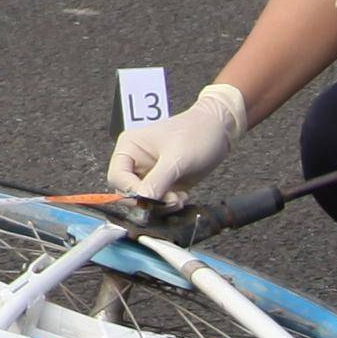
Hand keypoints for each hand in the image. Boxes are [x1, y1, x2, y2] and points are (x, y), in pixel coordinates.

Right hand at [107, 79, 245, 208]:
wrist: (219, 131)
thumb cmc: (196, 133)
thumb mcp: (176, 158)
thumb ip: (158, 180)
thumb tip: (143, 200)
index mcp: (129, 148)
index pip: (117, 177)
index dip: (130, 191)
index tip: (149, 199)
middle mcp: (135, 163)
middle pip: (128, 193)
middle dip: (148, 201)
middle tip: (169, 200)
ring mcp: (149, 175)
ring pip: (143, 201)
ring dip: (161, 206)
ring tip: (178, 198)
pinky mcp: (163, 185)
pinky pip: (158, 204)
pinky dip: (169, 206)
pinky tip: (182, 196)